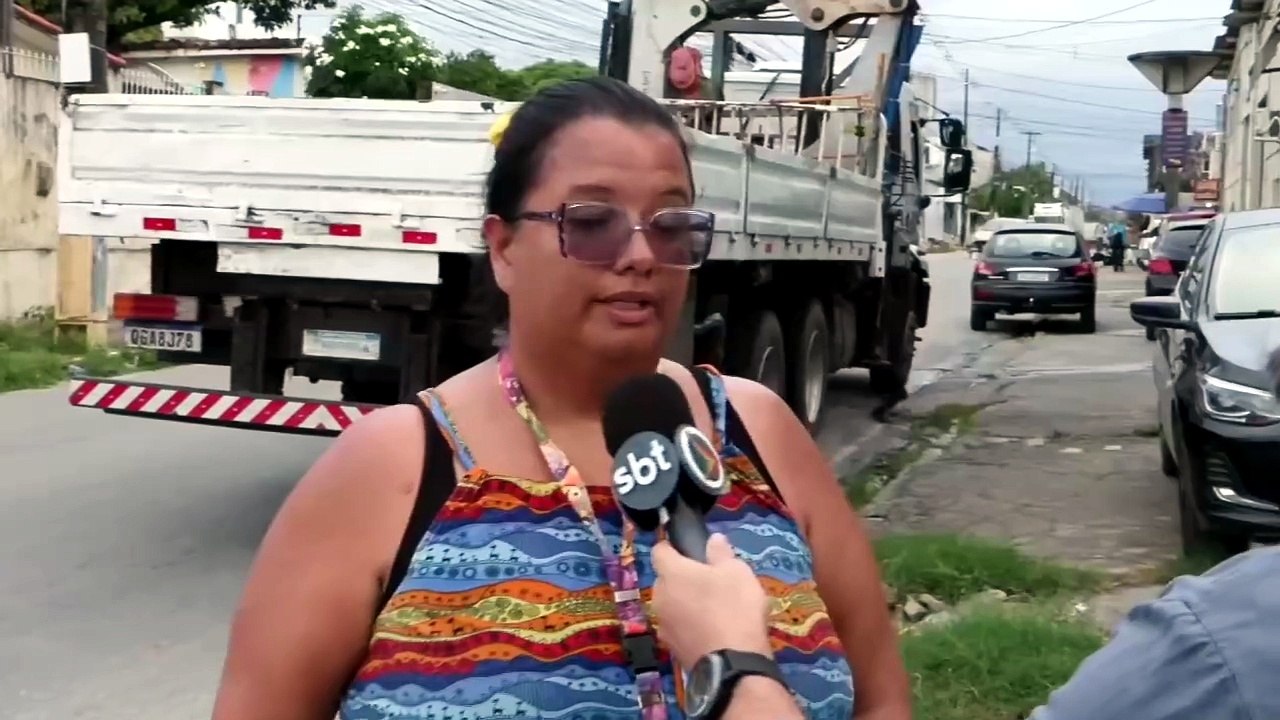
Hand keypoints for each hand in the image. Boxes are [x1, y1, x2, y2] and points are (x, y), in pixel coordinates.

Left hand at [651, 533, 772, 668]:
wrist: (732, 663)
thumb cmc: (733, 607)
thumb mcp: (737, 572)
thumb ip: (721, 553)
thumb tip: (713, 539)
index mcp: (671, 573)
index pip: (659, 550)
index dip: (672, 547)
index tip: (689, 550)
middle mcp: (659, 597)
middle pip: (666, 580)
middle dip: (682, 578)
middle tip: (709, 581)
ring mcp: (663, 625)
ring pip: (671, 605)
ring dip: (685, 603)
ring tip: (713, 609)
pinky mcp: (671, 647)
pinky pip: (678, 627)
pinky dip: (689, 625)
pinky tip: (711, 631)